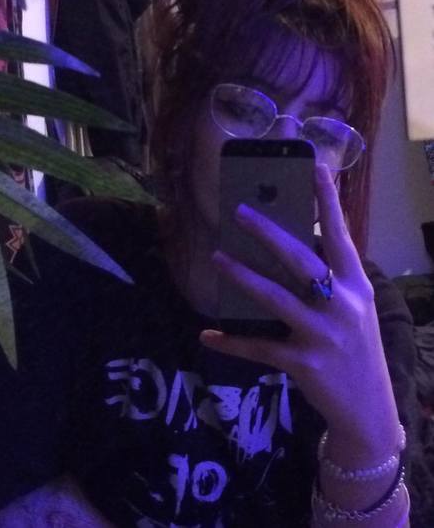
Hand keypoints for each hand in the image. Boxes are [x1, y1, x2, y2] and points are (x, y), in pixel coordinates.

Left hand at [199, 164, 399, 458]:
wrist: (369, 409)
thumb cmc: (356, 349)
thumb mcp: (353, 308)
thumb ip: (330, 280)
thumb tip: (290, 246)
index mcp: (356, 286)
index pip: (342, 236)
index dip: (328, 201)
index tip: (315, 168)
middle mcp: (343, 305)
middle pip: (302, 260)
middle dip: (269, 233)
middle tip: (240, 210)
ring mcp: (324, 335)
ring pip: (275, 298)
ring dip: (242, 276)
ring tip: (217, 258)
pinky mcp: (304, 363)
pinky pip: (259, 348)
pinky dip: (231, 343)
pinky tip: (208, 337)